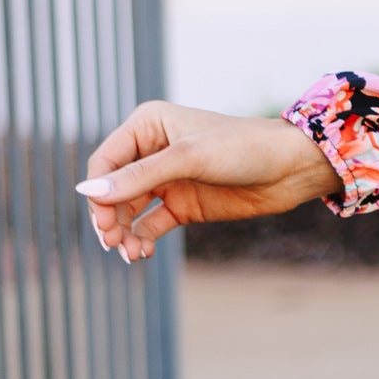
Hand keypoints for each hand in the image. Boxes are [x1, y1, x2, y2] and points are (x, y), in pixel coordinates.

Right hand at [77, 103, 343, 262]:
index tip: (102, 220)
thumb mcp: (189, 158)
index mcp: (147, 126)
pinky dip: (142, 239)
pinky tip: (141, 253)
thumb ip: (139, 177)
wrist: (290, 169)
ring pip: (129, 210)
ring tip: (128, 252)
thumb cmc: (242, 148)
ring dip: (123, 232)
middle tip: (112, 241)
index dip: (98, 191)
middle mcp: (152, 151)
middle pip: (113, 189)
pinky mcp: (183, 205)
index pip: (105, 161)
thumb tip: (89, 192)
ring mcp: (167, 180)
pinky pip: (150, 225)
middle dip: (109, 216)